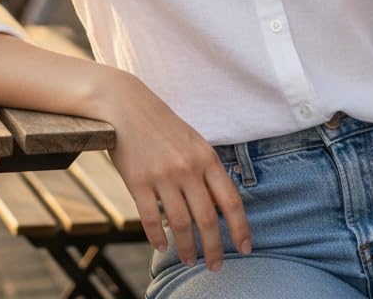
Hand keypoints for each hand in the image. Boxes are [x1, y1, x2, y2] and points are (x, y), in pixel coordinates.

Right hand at [96, 69, 250, 271]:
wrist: (128, 106)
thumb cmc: (164, 126)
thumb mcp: (194, 143)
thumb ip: (207, 173)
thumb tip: (221, 209)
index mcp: (206, 157)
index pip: (230, 201)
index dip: (240, 228)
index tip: (244, 249)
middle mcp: (187, 168)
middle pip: (207, 219)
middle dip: (214, 249)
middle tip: (215, 267)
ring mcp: (162, 176)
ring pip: (180, 224)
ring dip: (186, 249)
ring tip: (190, 261)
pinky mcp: (137, 182)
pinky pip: (151, 219)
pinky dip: (157, 238)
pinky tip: (162, 247)